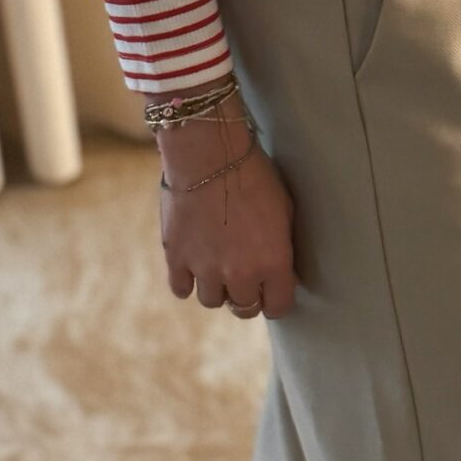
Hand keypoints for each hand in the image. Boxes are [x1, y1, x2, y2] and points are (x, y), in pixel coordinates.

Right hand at [156, 106, 297, 318]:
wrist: (208, 153)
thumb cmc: (253, 174)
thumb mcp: (284, 210)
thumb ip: (281, 247)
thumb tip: (279, 269)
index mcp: (273, 262)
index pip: (278, 307)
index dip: (275, 300)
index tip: (271, 291)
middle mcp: (239, 273)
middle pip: (244, 308)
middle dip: (246, 294)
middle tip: (243, 275)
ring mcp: (205, 268)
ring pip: (212, 301)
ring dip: (216, 287)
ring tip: (217, 266)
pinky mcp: (176, 258)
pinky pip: (181, 290)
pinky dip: (187, 281)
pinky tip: (193, 265)